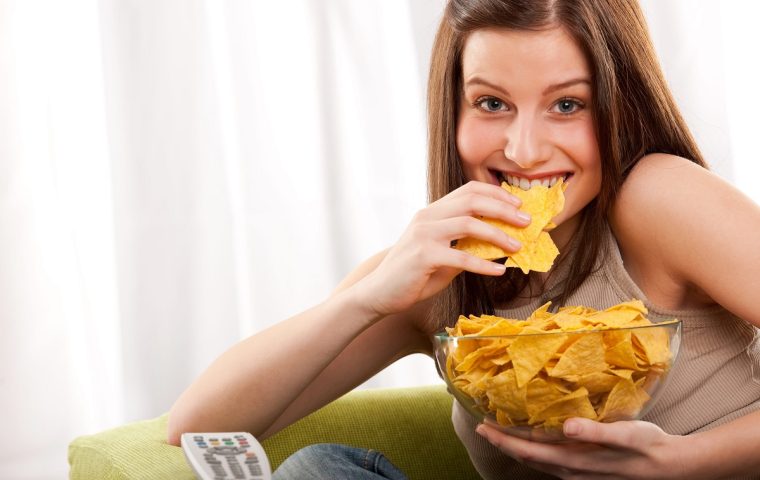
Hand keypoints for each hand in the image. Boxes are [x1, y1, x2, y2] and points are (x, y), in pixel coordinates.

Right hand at [356, 181, 528, 316]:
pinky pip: (461, 258)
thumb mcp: (441, 254)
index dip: (497, 195)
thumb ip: (464, 246)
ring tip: (518, 246)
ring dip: (498, 234)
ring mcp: (424, 235)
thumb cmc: (412, 275)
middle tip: (527, 222)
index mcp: (432, 212)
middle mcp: (427, 217)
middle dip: (504, 210)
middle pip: (472, 201)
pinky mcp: (423, 256)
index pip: (468, 190)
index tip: (519, 206)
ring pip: (469, 224)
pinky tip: (500, 271)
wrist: (378, 292)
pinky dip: (484, 264)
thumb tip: (499, 245)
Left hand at [476, 418, 693, 478]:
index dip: (503, 440)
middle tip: (481, 424)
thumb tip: (568, 427)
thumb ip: (596, 432)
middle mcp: (571, 470)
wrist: (671, 467)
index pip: (528, 451)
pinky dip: (535, 450)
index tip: (482, 425)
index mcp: (575, 460)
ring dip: (516, 447)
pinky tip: (533, 438)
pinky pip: (551, 461)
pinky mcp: (585, 471)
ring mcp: (577, 473)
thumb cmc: (648, 446)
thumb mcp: (626, 435)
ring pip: (538, 460)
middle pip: (527, 457)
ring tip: (500, 429)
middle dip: (502, 442)